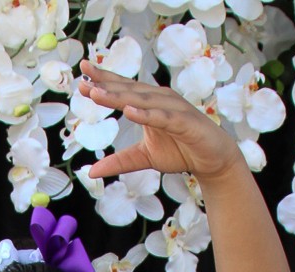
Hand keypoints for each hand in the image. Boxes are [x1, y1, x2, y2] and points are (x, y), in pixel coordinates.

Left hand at [77, 60, 244, 183]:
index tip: (82, 77)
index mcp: (148, 103)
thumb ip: (119, 162)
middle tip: (84, 79)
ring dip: (119, 97)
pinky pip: (162, 117)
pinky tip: (129, 111)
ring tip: (97, 94)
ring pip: (141, 101)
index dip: (103, 82)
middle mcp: (159, 100)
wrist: (212, 159)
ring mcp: (172, 109)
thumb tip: (91, 171)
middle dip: (105, 84)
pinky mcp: (184, 122)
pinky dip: (146, 114)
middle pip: (128, 90)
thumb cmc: (180, 151)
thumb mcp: (144, 158)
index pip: (122, 89)